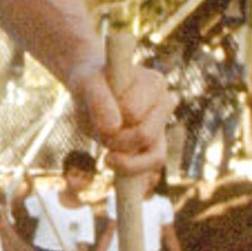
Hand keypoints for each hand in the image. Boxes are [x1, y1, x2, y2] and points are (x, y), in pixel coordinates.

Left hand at [71, 59, 170, 175]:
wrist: (91, 91)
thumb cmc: (90, 85)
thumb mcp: (85, 85)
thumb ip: (99, 100)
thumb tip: (114, 128)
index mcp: (154, 83)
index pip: (131, 112)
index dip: (107, 117)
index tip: (92, 104)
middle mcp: (166, 102)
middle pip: (143, 135)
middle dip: (114, 138)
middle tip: (98, 126)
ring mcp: (163, 124)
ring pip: (153, 155)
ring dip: (119, 152)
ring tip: (103, 136)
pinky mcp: (157, 144)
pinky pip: (153, 164)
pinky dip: (130, 167)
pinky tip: (108, 158)